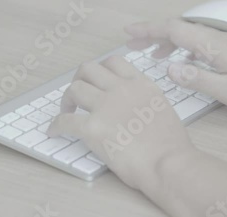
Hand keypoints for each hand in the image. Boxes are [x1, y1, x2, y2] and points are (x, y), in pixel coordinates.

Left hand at [47, 56, 196, 188]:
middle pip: (88, 69)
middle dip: (79, 79)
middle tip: (78, 94)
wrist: (168, 163)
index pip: (114, 62)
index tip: (97, 82)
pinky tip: (55, 132)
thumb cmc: (171, 146)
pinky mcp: (92, 128)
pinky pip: (64, 120)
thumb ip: (145, 100)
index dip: (100, 70)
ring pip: (74, 89)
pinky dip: (56, 125)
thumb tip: (132, 107)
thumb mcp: (162, 109)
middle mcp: (121, 89)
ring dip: (67, 100)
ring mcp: (105, 107)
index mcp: (141, 85)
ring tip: (68, 112)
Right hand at [125, 19, 226, 114]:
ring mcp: (224, 42)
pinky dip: (183, 48)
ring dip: (167, 42)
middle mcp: (217, 38)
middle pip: (178, 29)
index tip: (129, 32)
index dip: (148, 29)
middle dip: (153, 34)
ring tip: (151, 54)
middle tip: (133, 43)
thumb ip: (196, 78)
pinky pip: (199, 43)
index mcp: (213, 45)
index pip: (174, 29)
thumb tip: (169, 67)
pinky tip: (181, 60)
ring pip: (188, 36)